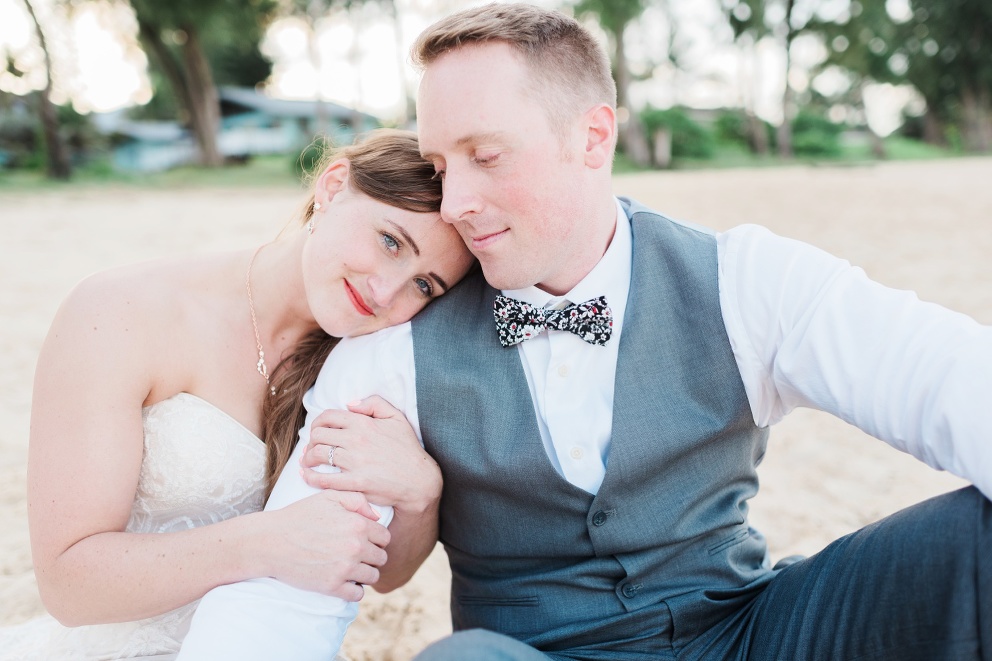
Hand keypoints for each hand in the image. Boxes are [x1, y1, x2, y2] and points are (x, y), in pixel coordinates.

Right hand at [262, 489, 389, 600]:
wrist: (270, 541)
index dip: (376, 539)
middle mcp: (355, 547)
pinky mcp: (332, 586)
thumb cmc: (299, 516)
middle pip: (381, 558)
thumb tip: (376, 516)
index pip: (385, 537)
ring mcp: (345, 569)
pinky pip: (357, 595)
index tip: (365, 541)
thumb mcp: (328, 497)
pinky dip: (353, 590)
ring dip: (364, 573)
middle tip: (357, 554)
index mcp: (358, 525)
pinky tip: (344, 581)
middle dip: (372, 556)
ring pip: (372, 576)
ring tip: (351, 568)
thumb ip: (357, 500)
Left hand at [299, 396, 441, 515]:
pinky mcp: (355, 483)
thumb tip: (350, 403)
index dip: (317, 422)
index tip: (317, 430)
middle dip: (311, 440)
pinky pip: (323, 479)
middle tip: (311, 447)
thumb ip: (374, 403)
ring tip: (308, 461)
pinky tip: (307, 475)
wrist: (419, 480)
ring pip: (317, 455)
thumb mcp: (397, 418)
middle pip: (318, 435)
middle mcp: (356, 440)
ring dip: (307, 458)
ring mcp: (354, 462)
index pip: (328, 416)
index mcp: (364, 423)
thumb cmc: (408, 449)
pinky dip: (310, 477)